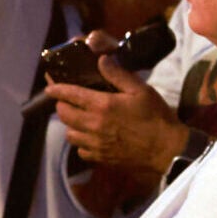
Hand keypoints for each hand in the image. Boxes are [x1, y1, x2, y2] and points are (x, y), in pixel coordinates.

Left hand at [49, 57, 185, 175]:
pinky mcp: (100, 158)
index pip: (69, 95)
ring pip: (69, 133)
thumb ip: (118, 74)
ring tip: (79, 118)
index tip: (50, 85)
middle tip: (67, 100)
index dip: (56, 88)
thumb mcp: (141, 90)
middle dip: (61, 105)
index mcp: (102, 105)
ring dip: (70, 124)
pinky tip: (90, 137)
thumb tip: (101, 59)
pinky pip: (81, 150)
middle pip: (63, 114)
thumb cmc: (156, 116)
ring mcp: (95, 144)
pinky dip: (81, 142)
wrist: (166, 149)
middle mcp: (93, 125)